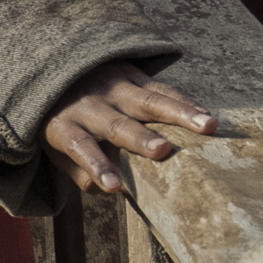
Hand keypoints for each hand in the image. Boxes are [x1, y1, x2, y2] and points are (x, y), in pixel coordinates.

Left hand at [43, 61, 217, 196]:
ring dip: (178, 113)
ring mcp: (112, 87)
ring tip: (206, 126)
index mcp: (66, 126)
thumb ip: (81, 172)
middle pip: (116, 123)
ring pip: (148, 101)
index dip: (96, 166)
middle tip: (162, 150)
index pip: (80, 147)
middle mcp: (90, 106)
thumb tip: (111, 189)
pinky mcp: (130, 74)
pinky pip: (161, 88)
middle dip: (139, 138)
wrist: (57, 73)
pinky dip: (184, 102)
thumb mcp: (58, 150)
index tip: (113, 186)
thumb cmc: (64, 125)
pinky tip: (204, 115)